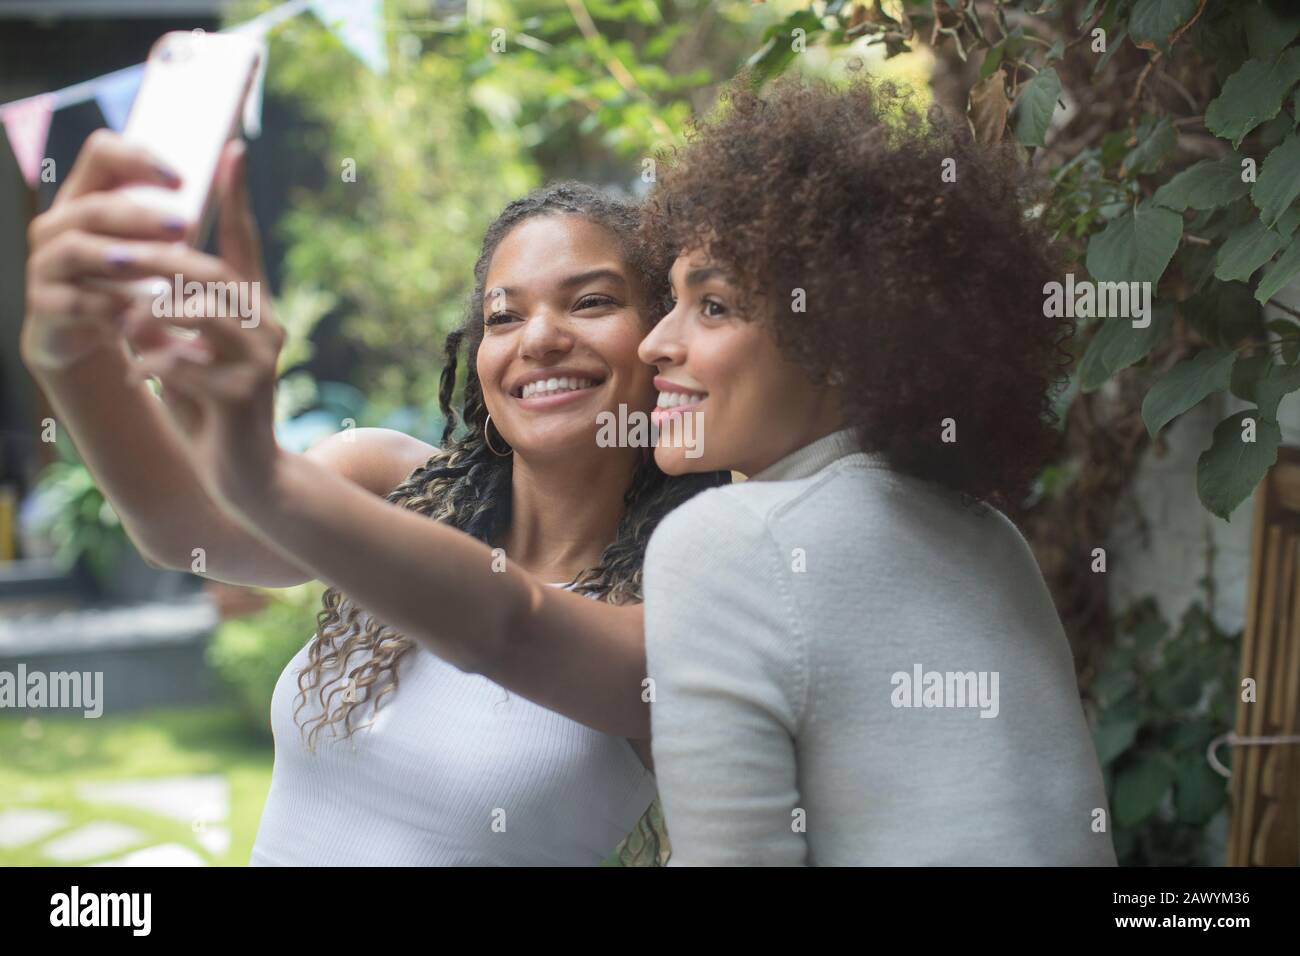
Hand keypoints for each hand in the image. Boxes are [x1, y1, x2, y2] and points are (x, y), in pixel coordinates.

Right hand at [21, 129, 187, 371]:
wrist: (95, 337)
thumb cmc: (133, 284)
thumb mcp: (157, 246)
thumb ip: (187, 208)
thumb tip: (236, 153)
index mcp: (89, 197)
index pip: (101, 154)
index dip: (137, 159)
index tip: (182, 181)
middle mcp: (60, 224)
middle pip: (93, 206)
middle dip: (139, 216)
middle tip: (185, 228)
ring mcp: (47, 263)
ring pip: (74, 249)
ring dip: (116, 257)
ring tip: (153, 267)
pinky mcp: (45, 305)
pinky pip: (69, 301)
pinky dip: (102, 305)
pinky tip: (132, 313)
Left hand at [121, 140, 285, 511]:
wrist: (244, 475)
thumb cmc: (209, 407)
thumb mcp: (187, 352)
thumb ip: (171, 317)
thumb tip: (135, 284)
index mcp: (253, 311)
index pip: (246, 245)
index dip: (239, 198)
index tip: (233, 149)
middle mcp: (266, 328)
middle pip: (209, 274)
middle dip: (155, 261)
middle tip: (111, 250)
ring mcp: (259, 361)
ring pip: (197, 313)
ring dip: (146, 315)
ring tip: (118, 325)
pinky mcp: (243, 395)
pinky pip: (183, 362)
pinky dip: (149, 362)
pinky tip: (134, 373)